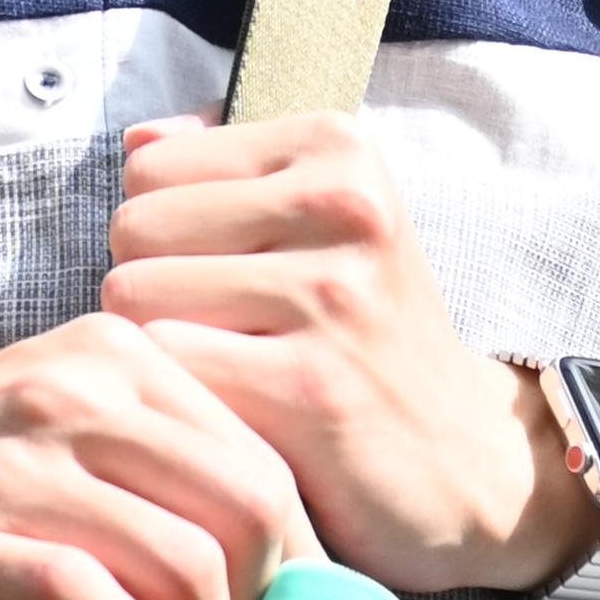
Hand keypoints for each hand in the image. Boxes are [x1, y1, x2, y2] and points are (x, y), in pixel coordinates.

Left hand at [101, 113, 589, 591]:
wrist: (464, 461)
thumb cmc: (363, 334)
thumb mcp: (322, 222)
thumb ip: (224, 165)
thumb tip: (136, 137)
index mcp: (337, 147)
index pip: (150, 167)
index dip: (163, 230)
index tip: (225, 273)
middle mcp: (342, 203)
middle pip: (135, 228)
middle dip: (150, 286)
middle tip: (219, 333)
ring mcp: (331, 295)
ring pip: (137, 295)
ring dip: (159, 349)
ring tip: (225, 372)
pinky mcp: (312, 388)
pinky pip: (169, 365)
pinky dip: (181, 399)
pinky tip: (231, 417)